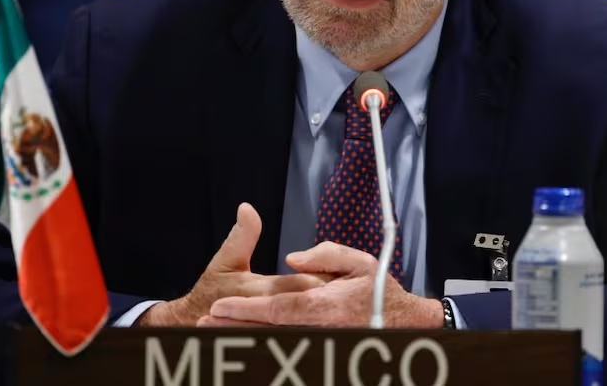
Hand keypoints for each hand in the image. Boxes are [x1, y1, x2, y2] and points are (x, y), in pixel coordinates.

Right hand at [138, 203, 329, 326]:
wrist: (195, 324)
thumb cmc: (211, 290)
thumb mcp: (225, 260)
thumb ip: (241, 236)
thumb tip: (247, 208)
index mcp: (258, 289)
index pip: (298, 283)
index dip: (320, 277)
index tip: (340, 272)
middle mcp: (267, 309)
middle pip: (307, 304)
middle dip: (329, 296)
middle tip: (351, 287)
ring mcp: (270, 327)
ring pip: (305, 322)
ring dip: (324, 314)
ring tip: (343, 307)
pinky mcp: (273, 336)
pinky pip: (298, 332)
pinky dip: (313, 327)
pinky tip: (328, 323)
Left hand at [199, 242, 441, 328]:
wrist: (405, 324)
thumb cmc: (381, 292)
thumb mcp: (361, 263)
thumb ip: (326, 255)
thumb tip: (292, 258)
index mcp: (325, 305)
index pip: (277, 308)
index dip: (245, 310)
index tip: (219, 307)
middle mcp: (319, 329)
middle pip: (267, 331)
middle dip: (233, 329)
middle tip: (201, 327)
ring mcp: (319, 343)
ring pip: (273, 343)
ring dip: (241, 341)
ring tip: (210, 338)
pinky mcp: (321, 350)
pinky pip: (288, 351)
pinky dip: (264, 349)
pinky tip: (243, 347)